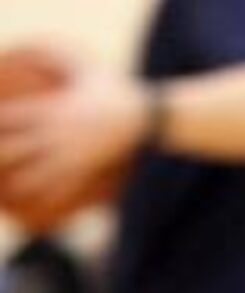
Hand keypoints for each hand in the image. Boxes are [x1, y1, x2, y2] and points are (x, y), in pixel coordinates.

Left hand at [0, 68, 145, 220]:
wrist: (145, 118)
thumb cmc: (117, 90)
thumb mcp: (86, 67)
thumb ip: (58, 59)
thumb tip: (37, 50)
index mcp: (53, 111)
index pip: (13, 116)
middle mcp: (57, 136)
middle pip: (18, 147)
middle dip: (0, 153)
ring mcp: (72, 156)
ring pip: (37, 172)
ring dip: (20, 180)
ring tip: (7, 189)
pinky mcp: (87, 170)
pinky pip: (65, 187)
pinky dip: (50, 196)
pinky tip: (40, 204)